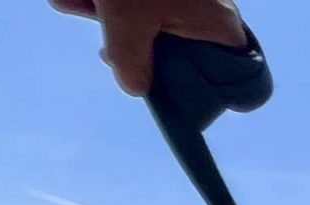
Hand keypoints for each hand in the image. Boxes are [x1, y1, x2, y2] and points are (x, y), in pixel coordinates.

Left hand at [49, 0, 247, 97]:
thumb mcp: (126, 20)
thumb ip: (130, 62)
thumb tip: (135, 90)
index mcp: (219, 27)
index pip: (234, 78)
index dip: (199, 90)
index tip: (159, 87)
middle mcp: (210, 11)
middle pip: (175, 50)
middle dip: (127, 43)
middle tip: (102, 45)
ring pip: (145, 20)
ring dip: (103, 13)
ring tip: (75, 0)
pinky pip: (135, 0)